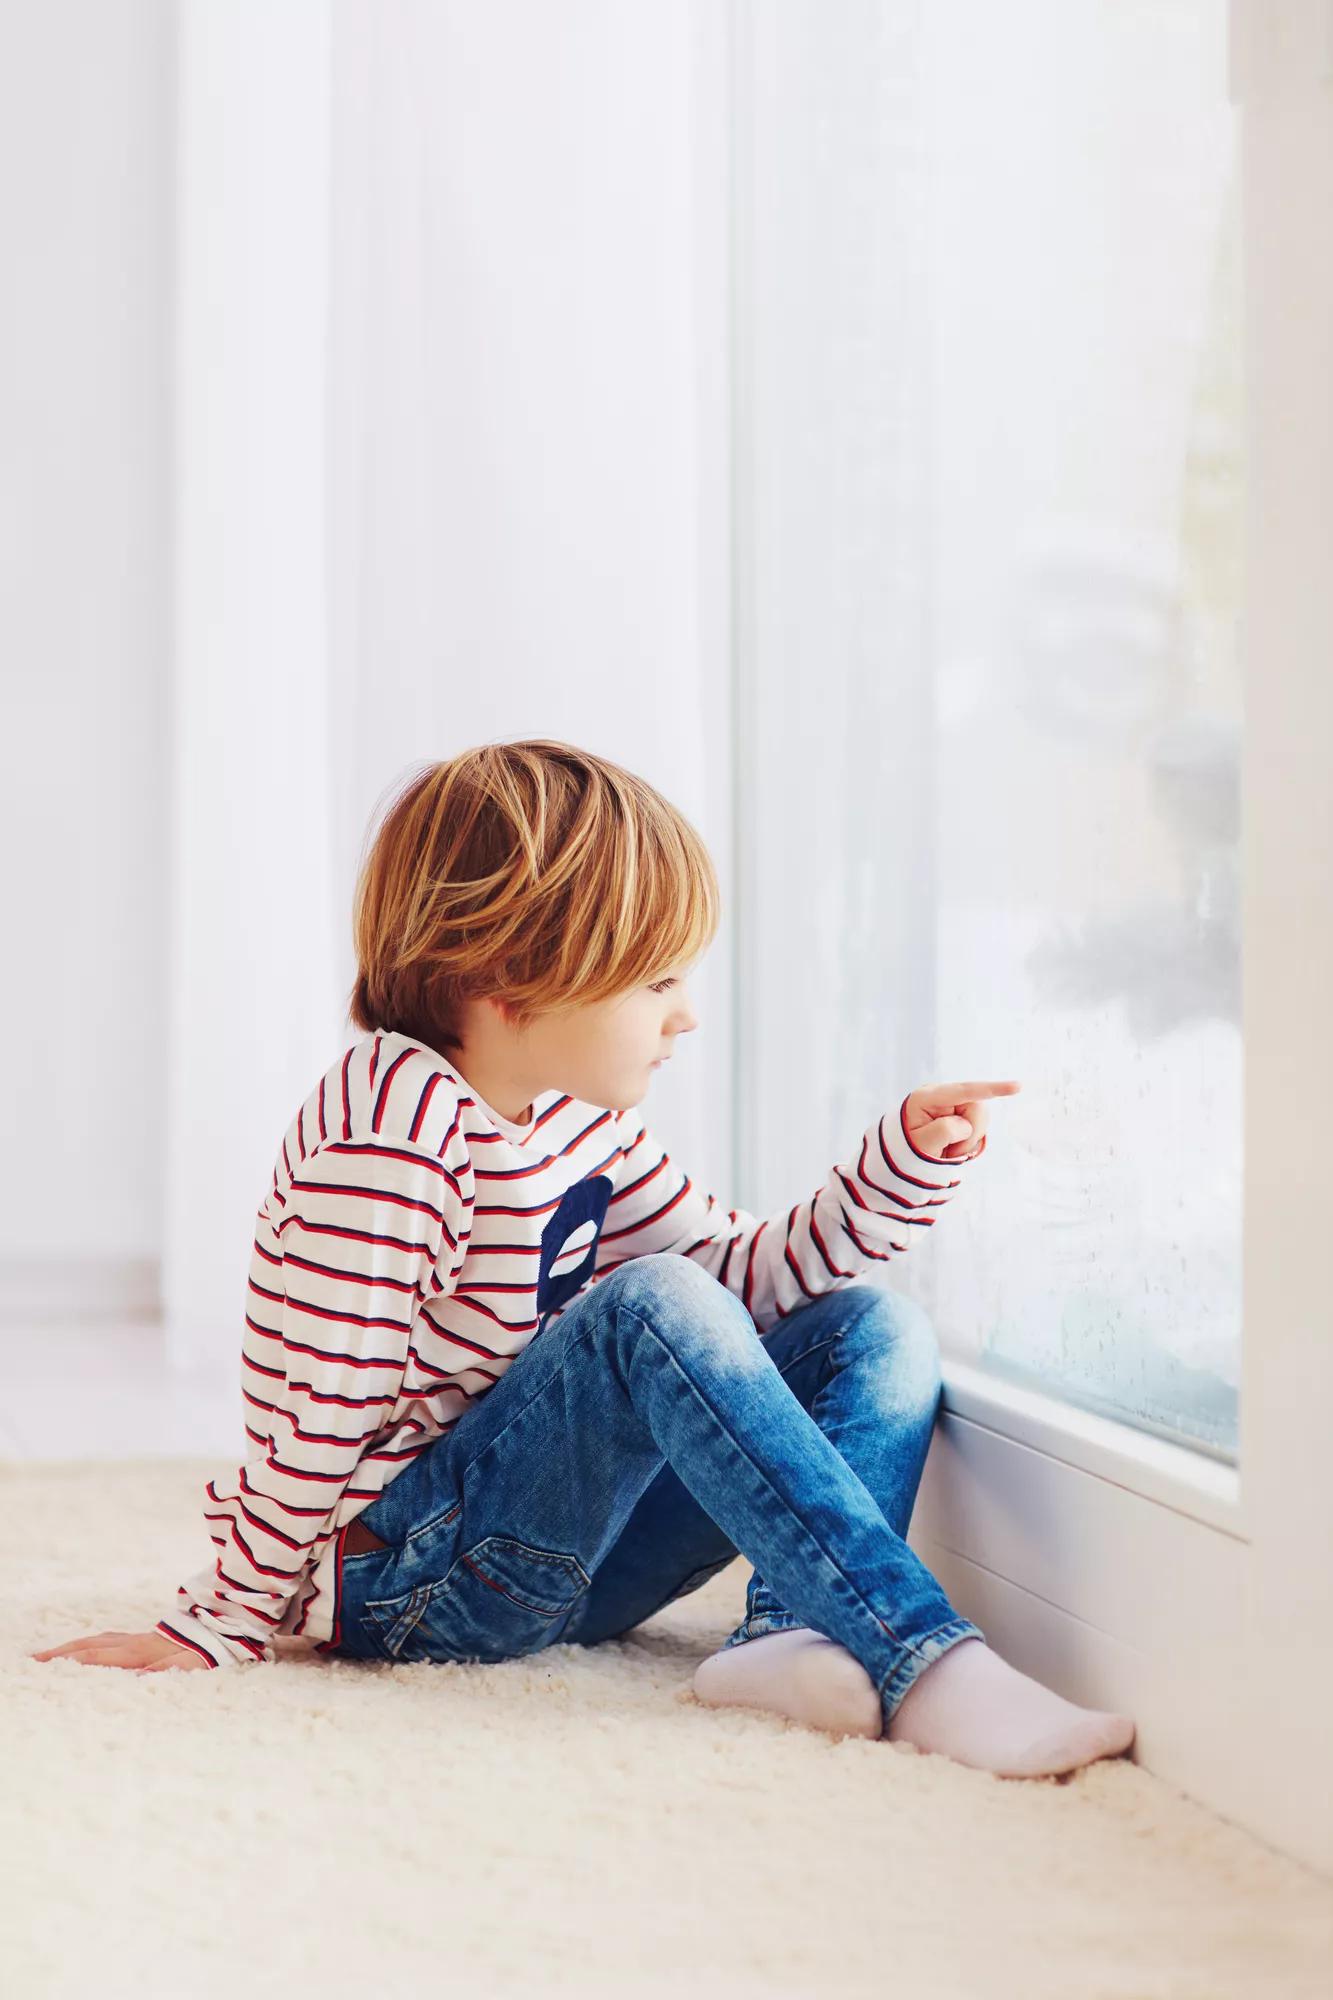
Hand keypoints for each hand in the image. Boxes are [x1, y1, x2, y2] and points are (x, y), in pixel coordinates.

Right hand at [30, 1628, 209, 1672]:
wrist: (221, 1629)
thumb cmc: (205, 1653)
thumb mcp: (187, 1667)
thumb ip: (161, 1671)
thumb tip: (136, 1679)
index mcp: (140, 1651)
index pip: (99, 1656)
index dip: (72, 1660)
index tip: (48, 1665)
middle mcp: (133, 1642)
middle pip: (90, 1645)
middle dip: (61, 1653)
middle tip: (34, 1660)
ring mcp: (137, 1638)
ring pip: (97, 1640)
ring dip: (71, 1647)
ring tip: (50, 1655)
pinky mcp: (142, 1638)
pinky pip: (107, 1639)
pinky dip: (89, 1643)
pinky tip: (85, 1647)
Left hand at [904, 1079, 1021, 1162]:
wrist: (902, 1155)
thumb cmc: (907, 1149)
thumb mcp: (922, 1145)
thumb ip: (944, 1131)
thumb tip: (965, 1123)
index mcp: (926, 1097)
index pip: (963, 1091)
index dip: (991, 1089)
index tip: (1018, 1086)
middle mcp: (941, 1095)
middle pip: (977, 1108)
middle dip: (970, 1133)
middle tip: (950, 1151)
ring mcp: (952, 1103)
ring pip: (981, 1118)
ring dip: (969, 1140)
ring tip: (948, 1149)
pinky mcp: (960, 1112)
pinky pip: (978, 1125)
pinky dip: (969, 1141)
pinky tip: (953, 1145)